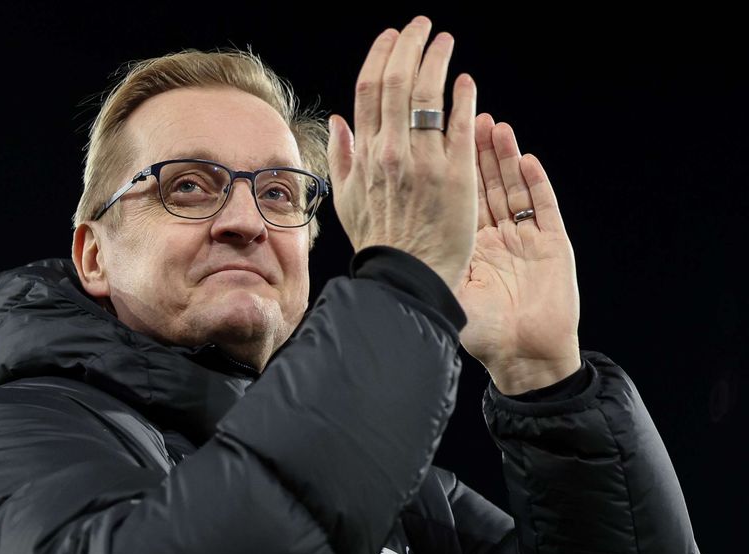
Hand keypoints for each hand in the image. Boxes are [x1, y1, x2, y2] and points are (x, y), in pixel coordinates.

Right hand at [327, 15, 478, 288]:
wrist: (406, 277)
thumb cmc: (379, 241)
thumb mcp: (345, 201)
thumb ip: (341, 157)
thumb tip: (338, 120)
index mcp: (364, 155)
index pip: (368, 89)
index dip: (380, 55)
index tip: (391, 36)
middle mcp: (391, 152)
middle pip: (397, 80)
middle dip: (409, 44)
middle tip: (421, 25)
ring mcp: (424, 161)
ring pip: (428, 94)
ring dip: (436, 59)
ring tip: (444, 40)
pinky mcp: (456, 174)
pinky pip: (460, 123)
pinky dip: (463, 96)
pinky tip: (466, 81)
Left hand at [452, 114, 580, 394]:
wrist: (522, 358)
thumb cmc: (483, 333)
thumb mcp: (448, 292)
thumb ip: (426, 262)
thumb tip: (387, 241)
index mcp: (469, 245)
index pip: (454, 196)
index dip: (447, 168)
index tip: (435, 136)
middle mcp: (496, 237)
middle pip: (484, 184)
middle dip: (475, 149)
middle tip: (466, 116)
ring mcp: (525, 239)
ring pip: (513, 188)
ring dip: (503, 157)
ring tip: (494, 126)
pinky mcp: (553, 246)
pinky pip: (544, 208)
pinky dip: (535, 184)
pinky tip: (526, 160)